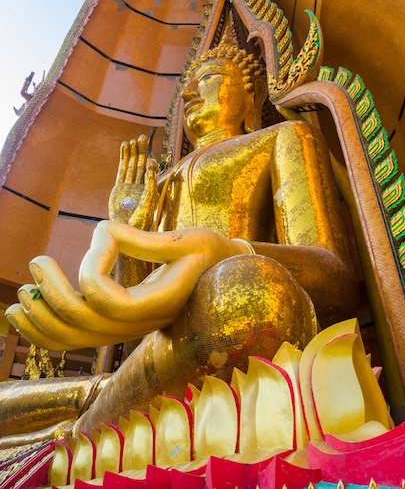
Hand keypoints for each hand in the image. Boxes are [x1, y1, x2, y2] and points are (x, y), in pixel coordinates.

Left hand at [6, 224, 250, 350]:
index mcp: (158, 302)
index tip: (103, 232)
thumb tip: (102, 233)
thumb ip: (146, 240)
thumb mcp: (188, 240)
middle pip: (83, 321)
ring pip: (73, 339)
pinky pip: (76, 339)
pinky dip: (45, 332)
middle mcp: (139, 323)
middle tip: (35, 263)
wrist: (218, 275)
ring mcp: (126, 330)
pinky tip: (23, 318)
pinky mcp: (117, 326)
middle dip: (51, 295)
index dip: (91, 267)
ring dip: (40, 322)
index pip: (108, 299)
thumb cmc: (208, 252)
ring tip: (17, 302)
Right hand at [108, 136, 157, 228]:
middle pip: (140, 165)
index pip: (150, 171)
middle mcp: (140, 186)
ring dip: (131, 153)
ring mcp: (129, 186)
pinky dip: (123, 159)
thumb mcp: (148, 199)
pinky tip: (124, 149)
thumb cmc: (140, 219)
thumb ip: (150, 182)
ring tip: (132, 141)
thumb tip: (151, 163)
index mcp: (150, 189)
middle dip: (141, 152)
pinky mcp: (119, 188)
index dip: (149, 161)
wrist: (125, 231)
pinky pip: (122, 171)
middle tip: (141, 137)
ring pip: (131, 166)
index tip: (150, 156)